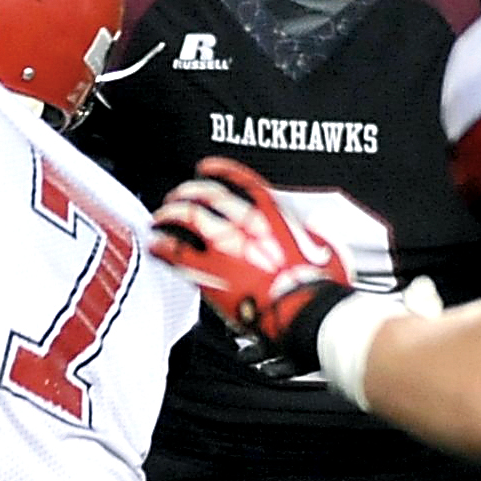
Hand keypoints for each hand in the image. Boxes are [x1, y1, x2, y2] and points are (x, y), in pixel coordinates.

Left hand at [149, 158, 353, 376]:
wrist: (305, 312)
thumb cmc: (318, 286)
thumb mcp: (325, 247)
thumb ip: (312, 232)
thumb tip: (311, 226)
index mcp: (274, 214)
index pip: (240, 179)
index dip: (218, 170)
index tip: (205, 168)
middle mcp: (245, 225)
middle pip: (205, 196)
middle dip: (186, 192)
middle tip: (176, 196)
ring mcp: (224, 248)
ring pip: (185, 219)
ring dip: (168, 216)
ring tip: (159, 219)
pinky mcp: (209, 274)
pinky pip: (176, 253)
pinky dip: (161, 246)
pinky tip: (155, 247)